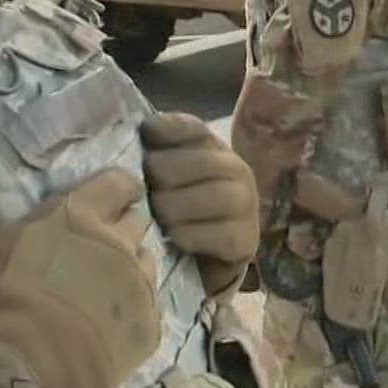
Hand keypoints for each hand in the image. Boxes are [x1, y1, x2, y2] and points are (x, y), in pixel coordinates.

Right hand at [0, 167, 159, 387]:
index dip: (116, 190)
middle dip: (120, 231)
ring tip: (104, 292)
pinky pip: (148, 311)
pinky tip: (109, 329)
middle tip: (98, 250)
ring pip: (146, 266)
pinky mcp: (148, 328)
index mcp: (81, 214)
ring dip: (129, 271)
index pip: (119, 183)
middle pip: (136, 224)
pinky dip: (132, 315)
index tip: (111, 199)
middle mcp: (120, 243)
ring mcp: (139, 286)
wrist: (24, 367)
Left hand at [142, 112, 260, 297]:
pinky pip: (221, 235)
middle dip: (168, 173)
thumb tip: (140, 129)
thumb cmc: (177, 210)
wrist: (205, 259)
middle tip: (147, 188)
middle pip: (204, 162)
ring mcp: (247, 206)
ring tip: (158, 214)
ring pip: (216, 197)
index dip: (166, 129)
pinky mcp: (246, 241)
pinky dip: (192, 236)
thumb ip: (155, 151)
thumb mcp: (165, 178)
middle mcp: (237, 170)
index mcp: (213, 147)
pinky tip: (174, 237)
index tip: (144, 135)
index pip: (192, 128)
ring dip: (178, 206)